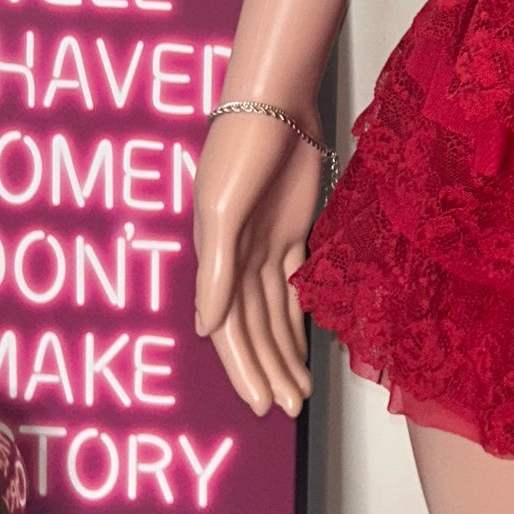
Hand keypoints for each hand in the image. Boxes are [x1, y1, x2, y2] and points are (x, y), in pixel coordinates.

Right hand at [191, 109, 321, 417]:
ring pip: (274, 313)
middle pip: (254, 329)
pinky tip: (306, 343)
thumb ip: (218, 271)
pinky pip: (294, 284)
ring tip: (301, 390)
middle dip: (269, 370)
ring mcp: (267, 245)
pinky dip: (298, 316)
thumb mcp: (224, 211)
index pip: (232, 329)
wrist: (275, 106)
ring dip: (284, 352)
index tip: (264, 404)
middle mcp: (239, 260)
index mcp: (218, 260)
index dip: (246, 367)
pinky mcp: (293, 230)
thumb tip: (207, 328)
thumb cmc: (240, 151)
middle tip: (289, 407)